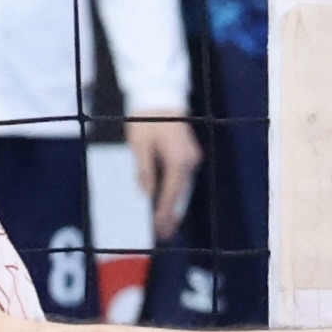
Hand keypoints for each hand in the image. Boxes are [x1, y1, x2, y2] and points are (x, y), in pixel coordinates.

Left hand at [126, 113, 198, 236]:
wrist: (160, 96)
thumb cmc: (146, 119)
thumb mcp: (139, 146)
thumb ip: (144, 171)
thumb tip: (146, 195)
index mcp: (177, 159)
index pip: (171, 193)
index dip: (163, 213)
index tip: (157, 229)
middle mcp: (190, 161)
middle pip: (180, 194)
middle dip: (171, 215)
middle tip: (162, 235)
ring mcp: (192, 157)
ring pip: (183, 188)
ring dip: (173, 205)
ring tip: (165, 225)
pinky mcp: (190, 155)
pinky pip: (183, 179)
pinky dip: (175, 192)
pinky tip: (167, 203)